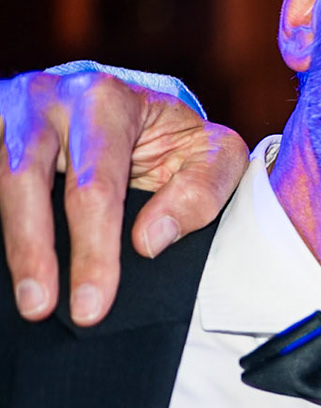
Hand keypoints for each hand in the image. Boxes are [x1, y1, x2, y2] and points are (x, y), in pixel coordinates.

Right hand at [0, 69, 247, 324]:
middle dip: (32, 249)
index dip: (92, 250)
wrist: (131, 99)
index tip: (92, 305)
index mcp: (106, 101)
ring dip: (9, 240)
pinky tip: (3, 264)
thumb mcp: (212, 151)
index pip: (95, 186)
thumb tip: (149, 242)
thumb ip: (200, 191)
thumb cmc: (172, 132)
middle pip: (26, 178)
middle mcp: (47, 99)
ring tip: (24, 298)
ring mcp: (8, 111)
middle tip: (40, 308)